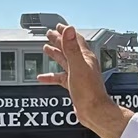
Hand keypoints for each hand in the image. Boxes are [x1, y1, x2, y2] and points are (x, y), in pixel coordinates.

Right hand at [39, 23, 131, 137]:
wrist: (94, 111)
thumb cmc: (89, 91)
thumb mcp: (77, 66)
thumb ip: (72, 48)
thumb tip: (69, 29)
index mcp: (85, 58)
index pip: (75, 39)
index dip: (66, 32)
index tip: (58, 26)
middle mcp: (82, 65)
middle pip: (69, 48)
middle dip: (59, 40)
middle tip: (49, 34)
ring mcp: (78, 75)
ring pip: (64, 61)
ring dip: (56, 54)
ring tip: (46, 48)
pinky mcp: (74, 86)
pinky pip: (60, 78)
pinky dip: (51, 76)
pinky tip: (43, 77)